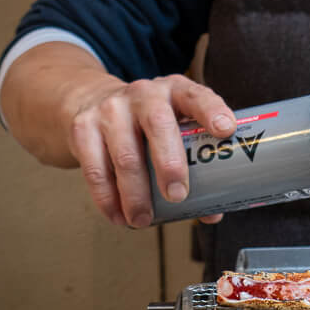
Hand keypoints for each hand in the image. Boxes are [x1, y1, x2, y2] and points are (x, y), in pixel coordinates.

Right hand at [64, 73, 235, 229]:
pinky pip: (96, 168)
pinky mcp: (83, 127)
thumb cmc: (147, 121)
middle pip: (158, 125)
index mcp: (175, 90)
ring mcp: (111, 109)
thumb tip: (212, 211)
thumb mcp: (173, 125)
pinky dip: (107, 198)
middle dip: (170, 164)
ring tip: (143, 219)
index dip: (212, 111)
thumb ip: (194, 161)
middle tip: (178, 196)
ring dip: (136, 193)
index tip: (226, 131)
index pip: (196, 95)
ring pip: (125, 154)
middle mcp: (144, 94)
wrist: (92, 99)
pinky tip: (117, 215)